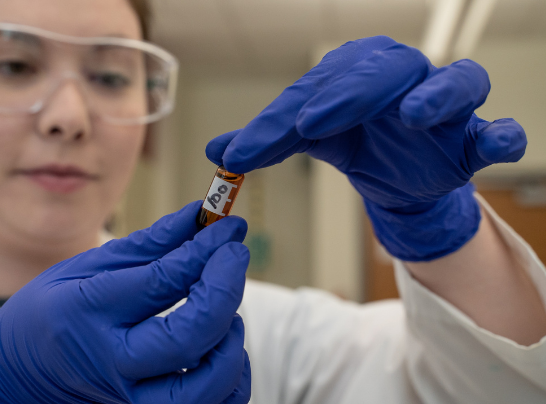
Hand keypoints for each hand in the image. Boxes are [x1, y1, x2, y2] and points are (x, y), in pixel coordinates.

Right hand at [0, 201, 250, 403]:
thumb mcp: (86, 267)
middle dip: (226, 289)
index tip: (230, 229)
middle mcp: (112, 362)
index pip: (163, 281)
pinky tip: (221, 346)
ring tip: (225, 310)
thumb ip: (149, 245)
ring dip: (230, 339)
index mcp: (88, 312)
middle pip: (190, 336)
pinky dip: (231, 377)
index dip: (206, 251)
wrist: (17, 378)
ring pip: (208, 384)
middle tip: (235, 256)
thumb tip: (198, 217)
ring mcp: (130, 399)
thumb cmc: (51, 313)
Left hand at [206, 36, 525, 260]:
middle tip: (313, 122)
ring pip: (455, 83)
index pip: (318, 88)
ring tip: (414, 114)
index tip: (251, 148)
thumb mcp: (311, 140)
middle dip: (348, 95)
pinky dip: (503, 134)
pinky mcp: (473, 139)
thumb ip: (268, 141)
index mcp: (357, 72)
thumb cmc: (357, 143)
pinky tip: (498, 143)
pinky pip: (498, 130)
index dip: (281, 118)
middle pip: (384, 71)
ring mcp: (444, 106)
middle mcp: (403, 78)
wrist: (398, 175)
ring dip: (437, 94)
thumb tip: (216, 151)